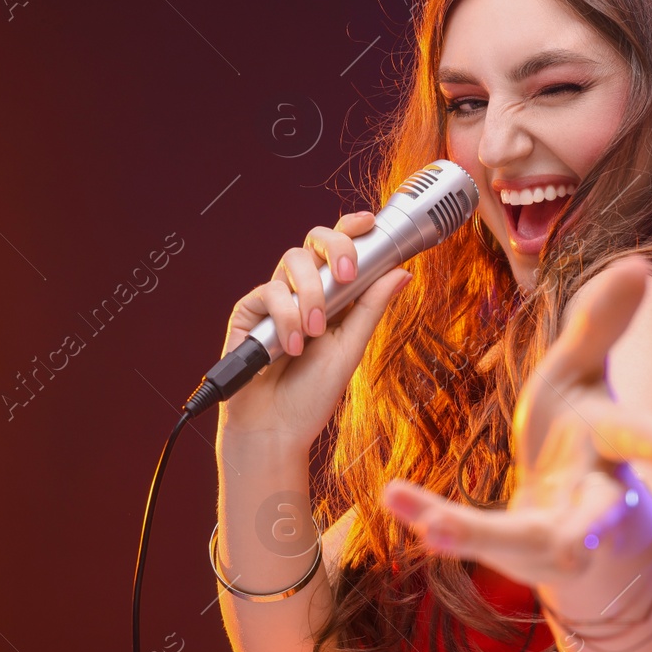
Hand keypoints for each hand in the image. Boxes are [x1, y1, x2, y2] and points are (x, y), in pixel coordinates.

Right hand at [218, 211, 411, 448]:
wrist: (276, 429)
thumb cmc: (312, 394)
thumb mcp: (351, 348)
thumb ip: (371, 307)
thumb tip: (402, 272)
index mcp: (332, 297)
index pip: (338, 250)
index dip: (351, 228)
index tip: (369, 222)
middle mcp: (302, 291)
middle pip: (313, 241)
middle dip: (334, 247)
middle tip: (347, 274)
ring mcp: (274, 299)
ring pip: (291, 261)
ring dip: (311, 296)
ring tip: (315, 333)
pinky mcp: (249, 312)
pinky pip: (268, 292)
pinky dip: (285, 318)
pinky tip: (290, 347)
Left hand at [381, 257, 651, 588]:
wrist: (573, 510)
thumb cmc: (579, 428)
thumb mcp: (582, 372)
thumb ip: (601, 324)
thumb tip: (638, 263)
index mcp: (611, 443)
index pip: (635, 437)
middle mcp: (594, 498)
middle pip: (597, 517)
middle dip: (589, 532)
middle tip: (576, 550)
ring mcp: (556, 533)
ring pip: (525, 542)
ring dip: (477, 533)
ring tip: (434, 528)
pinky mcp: (515, 552)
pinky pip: (476, 541)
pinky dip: (435, 521)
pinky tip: (399, 505)